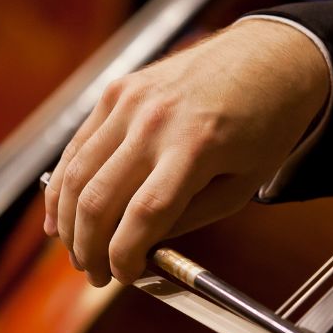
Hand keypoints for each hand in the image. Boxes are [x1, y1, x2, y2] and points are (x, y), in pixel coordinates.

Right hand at [43, 19, 328, 286]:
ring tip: (75, 251)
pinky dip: (63, 183)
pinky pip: (78, 144)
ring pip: (76, 174)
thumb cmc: (266, 123)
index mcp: (195, 147)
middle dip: (89, 248)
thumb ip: (188, 217)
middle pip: (98, 199)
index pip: (142, 216)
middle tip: (93, 274)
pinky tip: (62, 212)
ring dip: (68, 221)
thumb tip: (141, 246)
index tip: (122, 276)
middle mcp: (155, 121)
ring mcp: (130, 101)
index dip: (124, 255)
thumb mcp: (242, 185)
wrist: (270, 56)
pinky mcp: (117, 90)